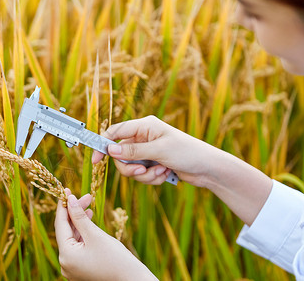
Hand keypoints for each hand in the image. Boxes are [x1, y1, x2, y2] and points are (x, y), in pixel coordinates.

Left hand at [55, 189, 157, 280]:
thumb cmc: (116, 259)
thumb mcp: (96, 234)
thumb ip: (80, 217)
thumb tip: (70, 200)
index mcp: (66, 256)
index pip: (60, 225)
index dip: (64, 206)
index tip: (67, 190)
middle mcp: (65, 263)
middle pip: (66, 231)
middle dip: (75, 213)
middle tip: (87, 196)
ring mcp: (72, 268)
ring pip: (72, 239)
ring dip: (80, 222)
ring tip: (89, 207)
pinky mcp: (80, 269)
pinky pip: (78, 247)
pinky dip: (83, 234)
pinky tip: (90, 222)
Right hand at [92, 115, 220, 186]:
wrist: (208, 168)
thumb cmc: (188, 152)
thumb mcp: (159, 150)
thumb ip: (133, 150)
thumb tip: (110, 149)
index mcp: (144, 126)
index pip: (115, 132)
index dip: (103, 145)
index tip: (95, 160)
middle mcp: (144, 137)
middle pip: (120, 155)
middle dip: (131, 167)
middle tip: (142, 172)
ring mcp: (148, 151)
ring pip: (131, 167)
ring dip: (145, 175)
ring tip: (162, 172)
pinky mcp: (153, 164)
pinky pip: (142, 175)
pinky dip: (152, 178)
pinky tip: (166, 174)